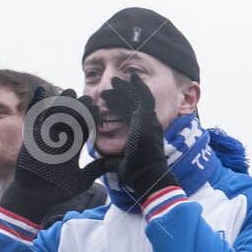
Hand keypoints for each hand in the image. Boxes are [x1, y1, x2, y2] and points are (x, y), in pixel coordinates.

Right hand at [0, 87, 103, 222]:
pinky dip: (35, 104)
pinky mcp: (31, 137)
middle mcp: (60, 140)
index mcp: (72, 148)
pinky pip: (33, 118)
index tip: (97, 109)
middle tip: (87, 98)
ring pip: (55, 116)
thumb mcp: (81, 180)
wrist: (35, 197)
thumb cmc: (58, 190)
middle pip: (70, 120)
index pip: (83, 130)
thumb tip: (112, 162)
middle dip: (78, 109)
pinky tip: (40, 90)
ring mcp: (45, 137)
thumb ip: (95, 170)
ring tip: (69, 91)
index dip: (90, 119)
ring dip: (62, 102)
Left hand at [99, 72, 176, 202]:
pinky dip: (138, 86)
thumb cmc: (135, 174)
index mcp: (142, 133)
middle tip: (111, 85)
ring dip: (127, 87)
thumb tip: (102, 164)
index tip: (107, 100)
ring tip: (116, 79)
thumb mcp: (119, 164)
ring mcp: (149, 120)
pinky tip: (131, 76)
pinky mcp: (148, 118)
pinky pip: (144, 97)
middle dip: (122, 93)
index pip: (130, 114)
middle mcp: (149, 124)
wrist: (146, 175)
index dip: (118, 105)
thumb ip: (111, 161)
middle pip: (135, 103)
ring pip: (139, 98)